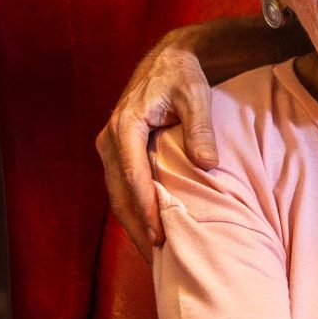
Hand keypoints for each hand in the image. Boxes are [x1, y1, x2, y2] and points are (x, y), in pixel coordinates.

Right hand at [94, 33, 215, 253]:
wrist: (167, 61)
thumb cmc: (183, 76)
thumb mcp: (196, 95)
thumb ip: (200, 128)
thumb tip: (208, 164)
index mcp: (125, 125)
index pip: (133, 176)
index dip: (145, 209)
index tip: (159, 236)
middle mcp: (110, 139)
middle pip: (118, 193)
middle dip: (136, 226)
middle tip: (157, 258)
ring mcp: (109, 147)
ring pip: (116, 194)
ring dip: (132, 223)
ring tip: (153, 253)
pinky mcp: (116, 152)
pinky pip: (121, 187)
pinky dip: (132, 210)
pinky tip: (149, 229)